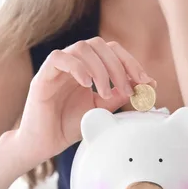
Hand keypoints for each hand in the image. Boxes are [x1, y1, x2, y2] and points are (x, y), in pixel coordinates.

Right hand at [15, 37, 154, 165]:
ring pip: (82, 48)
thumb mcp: (101, 110)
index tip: (145, 81)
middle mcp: (73, 63)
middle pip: (99, 44)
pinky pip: (58, 58)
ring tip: (105, 93)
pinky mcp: (42, 76)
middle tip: (126, 89)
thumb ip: (119, 95)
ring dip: (100, 69)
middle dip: (118, 65)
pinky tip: (87, 84)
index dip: (130, 62)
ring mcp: (57, 68)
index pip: (111, 51)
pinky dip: (77, 67)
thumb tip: (144, 85)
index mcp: (88, 68)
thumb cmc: (67, 126)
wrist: (44, 143)